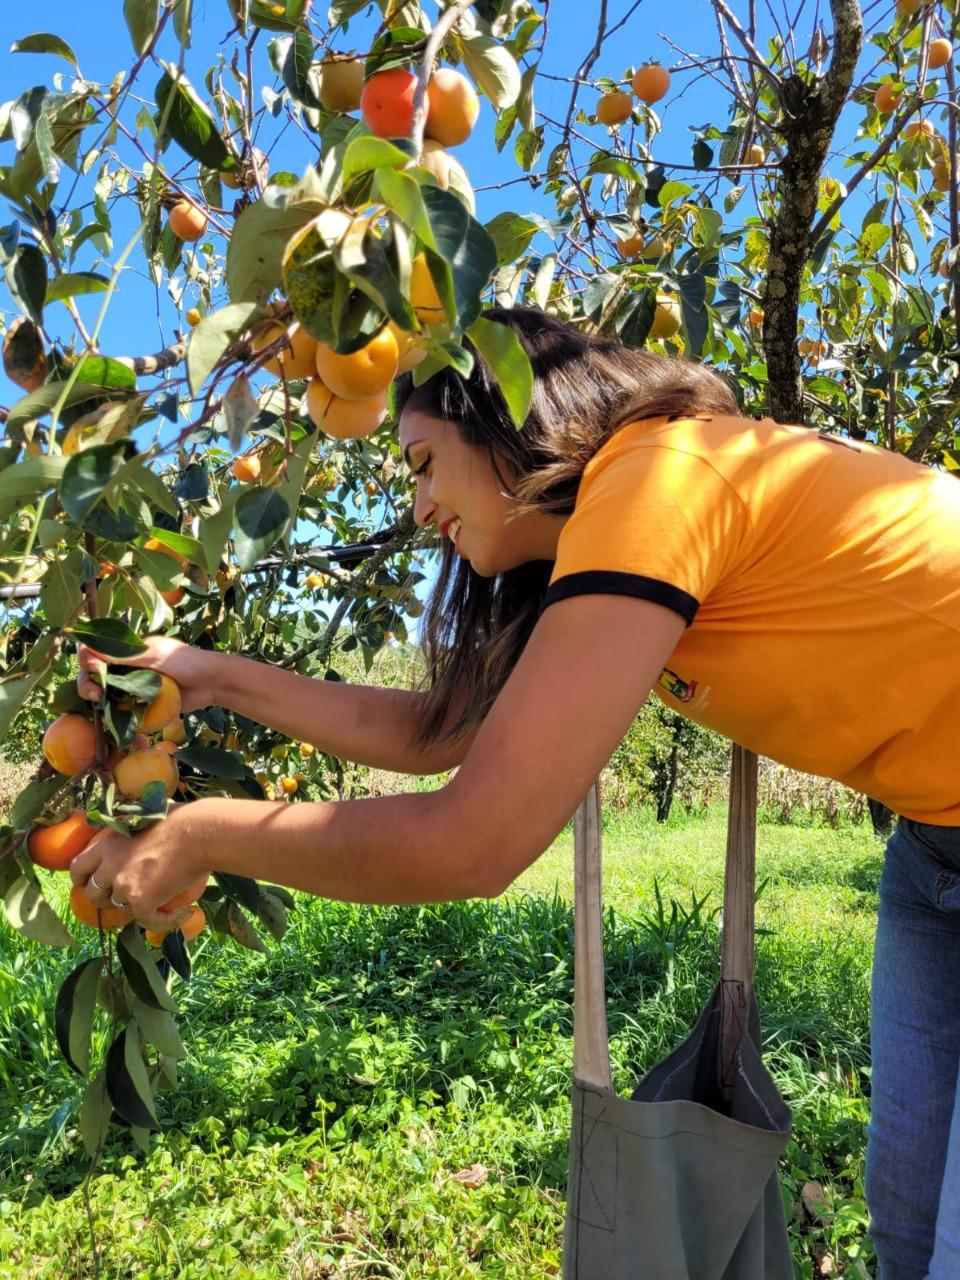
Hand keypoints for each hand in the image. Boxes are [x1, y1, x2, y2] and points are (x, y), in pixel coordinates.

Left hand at [70, 801, 213, 932]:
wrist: (199, 834)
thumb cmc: (180, 820)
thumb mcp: (143, 820)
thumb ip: (129, 833)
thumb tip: (132, 834)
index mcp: (107, 845)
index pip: (78, 867)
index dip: (81, 878)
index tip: (89, 882)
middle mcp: (109, 866)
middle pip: (93, 894)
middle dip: (105, 898)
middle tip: (125, 896)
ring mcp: (123, 886)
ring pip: (120, 908)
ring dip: (135, 906)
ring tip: (157, 901)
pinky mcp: (141, 901)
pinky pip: (146, 920)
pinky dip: (161, 920)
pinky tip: (177, 914)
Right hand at [77, 634, 218, 712]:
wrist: (211, 683)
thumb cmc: (185, 661)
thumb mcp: (153, 654)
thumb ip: (123, 655)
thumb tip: (88, 650)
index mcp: (125, 651)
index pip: (93, 652)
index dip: (87, 660)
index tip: (95, 669)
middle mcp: (124, 668)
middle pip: (92, 677)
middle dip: (88, 685)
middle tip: (96, 695)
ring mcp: (131, 688)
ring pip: (103, 696)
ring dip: (97, 702)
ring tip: (102, 705)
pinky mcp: (140, 706)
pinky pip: (120, 712)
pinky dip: (113, 716)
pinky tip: (112, 720)